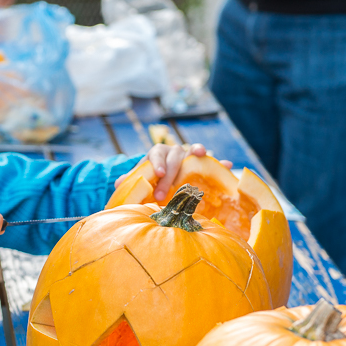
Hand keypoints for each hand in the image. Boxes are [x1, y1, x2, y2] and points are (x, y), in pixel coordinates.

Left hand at [116, 144, 232, 200]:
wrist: (162, 178)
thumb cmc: (150, 179)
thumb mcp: (140, 179)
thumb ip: (131, 180)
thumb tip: (118, 184)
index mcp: (157, 154)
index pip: (157, 153)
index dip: (158, 163)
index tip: (159, 174)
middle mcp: (173, 152)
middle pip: (174, 157)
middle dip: (170, 174)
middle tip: (163, 194)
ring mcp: (187, 157)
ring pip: (191, 152)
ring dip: (196, 151)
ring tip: (202, 154)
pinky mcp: (200, 165)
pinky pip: (210, 162)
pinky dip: (218, 162)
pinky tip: (227, 165)